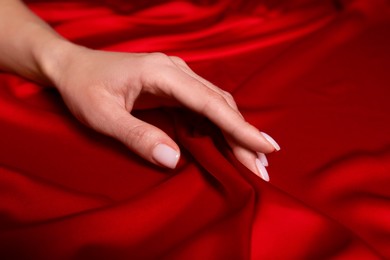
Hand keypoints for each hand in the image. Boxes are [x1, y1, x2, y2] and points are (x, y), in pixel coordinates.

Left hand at [49, 44, 279, 179]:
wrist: (72, 67)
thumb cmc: (83, 88)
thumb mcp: (102, 115)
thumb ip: (137, 136)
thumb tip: (173, 160)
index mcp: (162, 73)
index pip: (210, 102)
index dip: (239, 127)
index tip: (264, 146)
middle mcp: (176, 72)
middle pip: (220, 105)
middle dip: (243, 136)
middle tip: (263, 166)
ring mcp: (176, 79)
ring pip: (215, 106)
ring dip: (235, 133)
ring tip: (254, 159)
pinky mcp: (172, 90)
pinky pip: (202, 110)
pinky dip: (218, 128)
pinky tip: (227, 145)